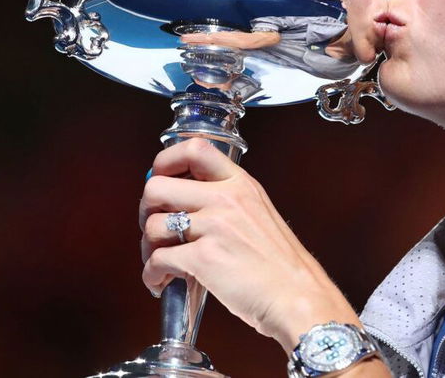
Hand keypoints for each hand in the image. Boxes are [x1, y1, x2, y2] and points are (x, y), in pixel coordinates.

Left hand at [139, 138, 358, 348]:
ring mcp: (214, 227)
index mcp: (241, 185)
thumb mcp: (260, 214)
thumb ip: (228, 202)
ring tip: (159, 262)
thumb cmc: (281, 265)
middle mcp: (226, 200)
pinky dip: (151, 275)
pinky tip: (161, 282)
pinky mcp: (203, 258)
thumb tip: (186, 201)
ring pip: (153, 226)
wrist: (298, 297)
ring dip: (147, 248)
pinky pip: (158, 260)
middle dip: (146, 210)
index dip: (166, 160)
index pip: (195, 148)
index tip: (159, 175)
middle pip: (158, 187)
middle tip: (154, 226)